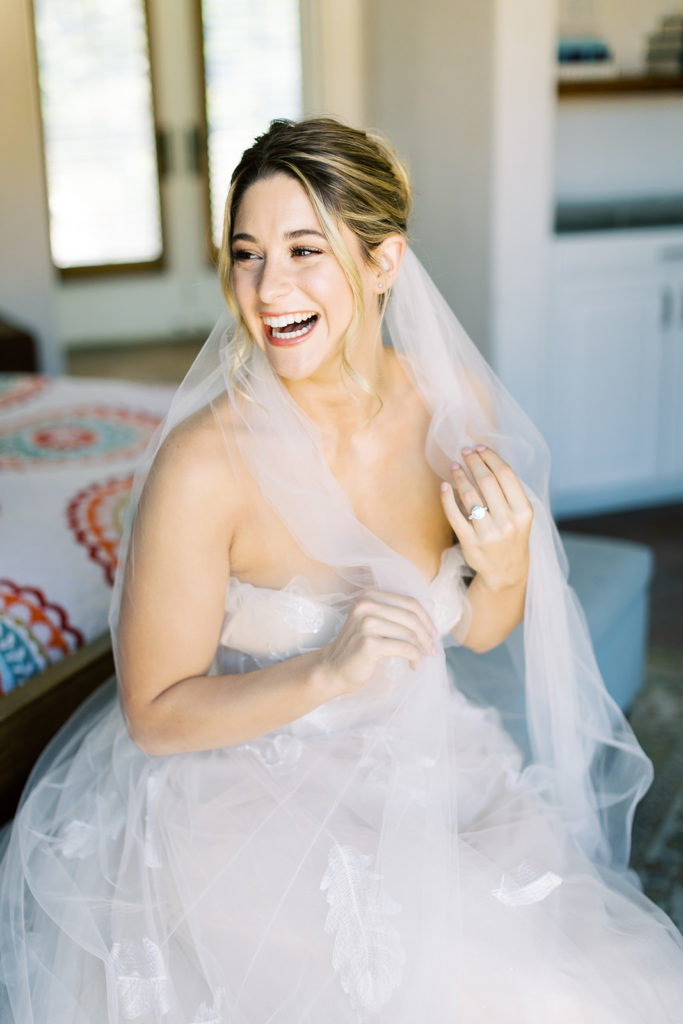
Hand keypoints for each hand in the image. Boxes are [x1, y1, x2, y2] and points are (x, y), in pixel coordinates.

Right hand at [316, 590, 436, 695]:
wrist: (333, 668)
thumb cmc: (357, 647)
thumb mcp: (373, 623)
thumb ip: (394, 615)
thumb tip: (430, 616)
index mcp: (369, 596)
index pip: (408, 602)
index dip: (425, 618)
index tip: (433, 633)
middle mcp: (366, 606)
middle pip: (411, 617)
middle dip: (426, 635)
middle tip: (432, 650)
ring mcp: (366, 624)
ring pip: (409, 633)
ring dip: (421, 649)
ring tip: (421, 659)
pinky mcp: (369, 643)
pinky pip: (404, 648)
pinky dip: (414, 657)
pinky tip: (413, 665)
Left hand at [440, 445, 532, 590]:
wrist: (506, 573)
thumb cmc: (512, 537)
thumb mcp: (520, 515)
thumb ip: (508, 492)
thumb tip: (486, 459)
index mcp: (523, 511)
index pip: (506, 475)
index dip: (490, 457)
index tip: (480, 447)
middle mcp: (508, 522)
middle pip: (487, 481)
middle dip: (474, 462)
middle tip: (464, 451)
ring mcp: (488, 533)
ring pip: (469, 495)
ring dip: (459, 476)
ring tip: (454, 465)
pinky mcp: (470, 543)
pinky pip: (454, 514)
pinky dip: (447, 498)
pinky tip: (444, 486)